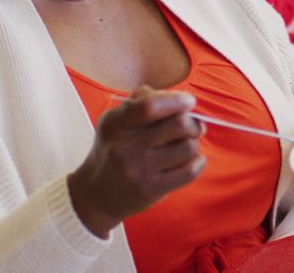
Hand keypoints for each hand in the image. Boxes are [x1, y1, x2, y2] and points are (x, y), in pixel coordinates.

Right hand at [67, 86, 204, 237]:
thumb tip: (178, 98)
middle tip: (193, 126)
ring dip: (193, 143)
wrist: (95, 195)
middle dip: (193, 123)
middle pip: (179, 125)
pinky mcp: (151, 190)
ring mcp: (138, 171)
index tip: (188, 102)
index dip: (176, 100)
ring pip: (188, 147)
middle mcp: (126, 148)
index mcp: (116, 124)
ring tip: (185, 145)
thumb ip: (141, 101)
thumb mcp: (115, 121)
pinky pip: (190, 171)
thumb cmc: (113, 149)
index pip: (150, 106)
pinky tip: (191, 159)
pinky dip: (198, 161)